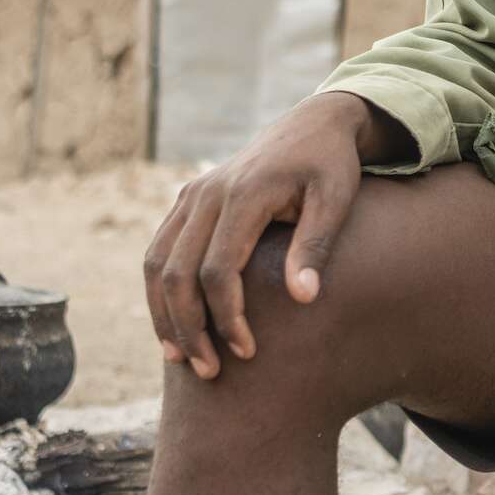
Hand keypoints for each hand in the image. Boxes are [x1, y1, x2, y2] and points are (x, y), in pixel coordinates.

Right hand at [142, 91, 382, 379]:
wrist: (314, 123)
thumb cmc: (331, 165)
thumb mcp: (337, 199)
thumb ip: (317, 245)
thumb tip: (303, 299)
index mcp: (245, 193)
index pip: (219, 270)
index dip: (227, 317)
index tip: (247, 352)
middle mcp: (207, 192)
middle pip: (177, 272)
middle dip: (189, 328)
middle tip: (209, 371)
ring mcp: (192, 195)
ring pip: (157, 263)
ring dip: (164, 315)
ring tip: (182, 359)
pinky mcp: (188, 200)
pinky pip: (158, 250)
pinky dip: (159, 291)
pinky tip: (174, 326)